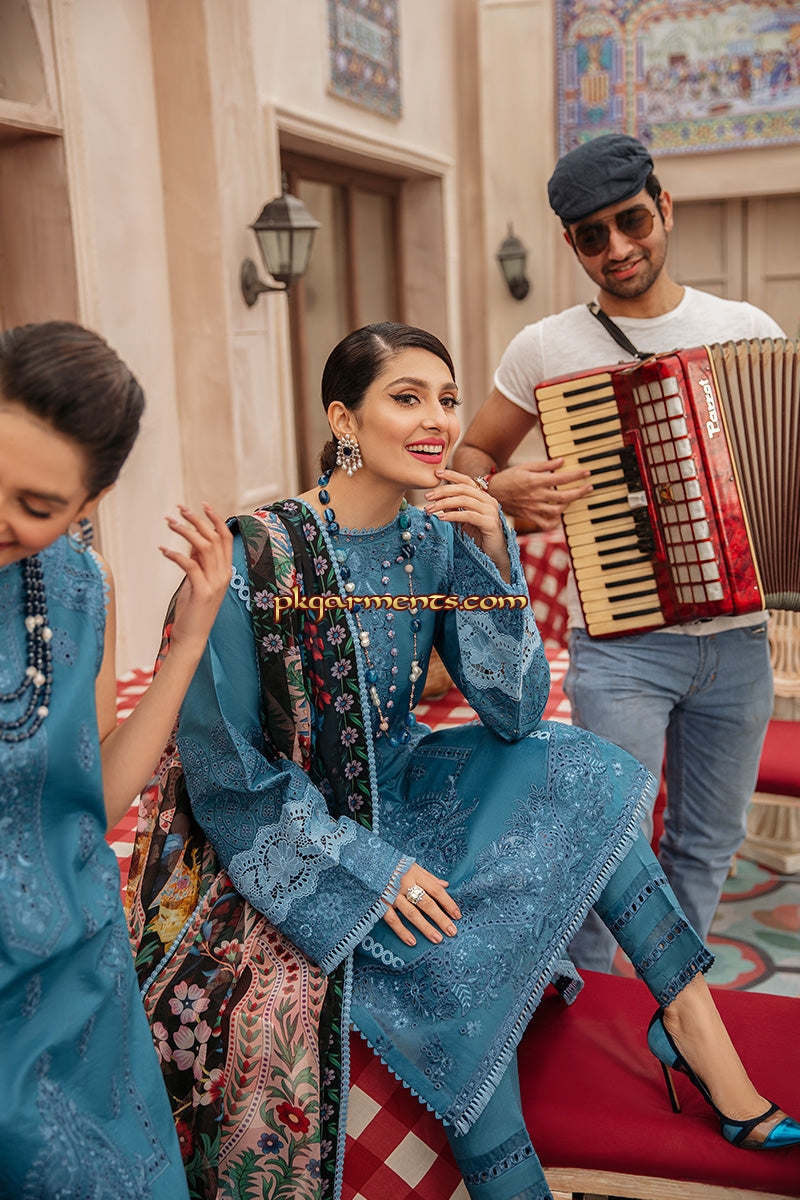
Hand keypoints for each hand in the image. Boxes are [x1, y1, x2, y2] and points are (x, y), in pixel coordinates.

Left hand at [160, 503, 232, 653]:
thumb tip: (192, 543)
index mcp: (225, 571)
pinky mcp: (203, 592)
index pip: (225, 539)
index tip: (203, 506)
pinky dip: (176, 555)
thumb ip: (199, 563)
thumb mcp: (197, 582)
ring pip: (204, 547)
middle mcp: (224, 575)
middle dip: (197, 520)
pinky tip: (163, 550)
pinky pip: (190, 565)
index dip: (216, 520)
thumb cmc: (193, 611)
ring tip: (169, 523)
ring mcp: (215, 584)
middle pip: (214, 538)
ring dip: (185, 531)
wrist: (193, 638)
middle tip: (180, 509)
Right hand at [382, 866, 461, 946]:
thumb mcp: (411, 865)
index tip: (457, 915)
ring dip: (426, 927)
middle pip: (426, 903)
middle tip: (452, 931)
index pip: (435, 890)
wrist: (364, 861)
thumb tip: (446, 884)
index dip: (447, 903)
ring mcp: (392, 895)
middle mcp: (405, 884)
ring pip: (412, 913)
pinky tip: (412, 941)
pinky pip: (393, 920)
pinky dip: (402, 931)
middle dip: (440, 918)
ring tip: (437, 939)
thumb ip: (428, 876)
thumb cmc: (391, 863)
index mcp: (414, 873)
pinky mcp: (380, 903)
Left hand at [424, 469, 510, 580]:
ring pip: (464, 500)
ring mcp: (491, 512)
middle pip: (463, 489)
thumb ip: (454, 509)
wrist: (495, 556)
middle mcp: (489, 501)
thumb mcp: (463, 521)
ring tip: (430, 509)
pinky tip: (442, 518)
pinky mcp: (490, 523)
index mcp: (483, 498)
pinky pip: (469, 515)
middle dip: (443, 491)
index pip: (467, 481)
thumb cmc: (480, 538)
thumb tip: (439, 500)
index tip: (436, 473)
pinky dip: (453, 515)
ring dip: (444, 503)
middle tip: (427, 496)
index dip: (452, 475)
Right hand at [489, 459, 591, 530]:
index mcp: (535, 481)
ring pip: (557, 511)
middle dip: (579, 492)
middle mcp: (536, 496)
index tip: (586, 472)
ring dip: (568, 505)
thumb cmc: (509, 477)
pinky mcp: (530, 517)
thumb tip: (561, 461)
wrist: (492, 493)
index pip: (561, 479)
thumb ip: (545, 465)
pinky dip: (555, 522)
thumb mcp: (525, 467)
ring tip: (572, 498)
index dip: (576, 476)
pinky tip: (559, 515)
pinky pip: (546, 524)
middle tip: (589, 487)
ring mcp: (533, 508)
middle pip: (564, 496)